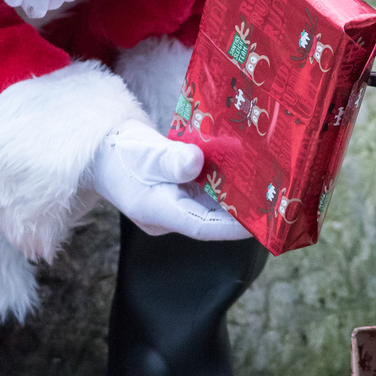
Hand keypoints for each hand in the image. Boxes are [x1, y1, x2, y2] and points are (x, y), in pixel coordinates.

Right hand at [85, 119, 253, 240]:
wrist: (101, 149)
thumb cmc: (118, 151)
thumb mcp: (142, 151)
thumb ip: (169, 159)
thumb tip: (196, 161)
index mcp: (157, 211)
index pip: (201, 226)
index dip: (232, 226)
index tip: (259, 221)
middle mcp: (170, 215)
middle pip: (212, 219)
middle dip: (242, 212)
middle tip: (274, 202)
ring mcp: (176, 206)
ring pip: (212, 207)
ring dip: (237, 198)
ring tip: (268, 188)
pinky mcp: (180, 194)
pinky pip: (207, 195)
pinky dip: (225, 186)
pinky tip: (247, 175)